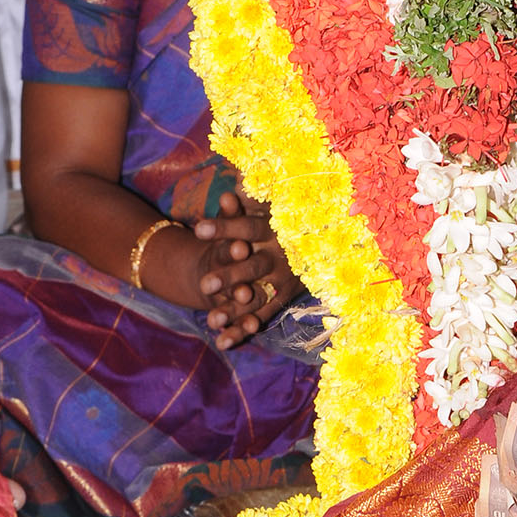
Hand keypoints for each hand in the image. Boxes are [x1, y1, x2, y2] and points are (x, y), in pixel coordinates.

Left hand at [193, 189, 297, 349]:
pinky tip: (222, 341)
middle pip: (253, 266)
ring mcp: (283, 280)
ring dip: (234, 309)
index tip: (197, 227)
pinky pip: (262, 316)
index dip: (224, 227)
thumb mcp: (270, 202)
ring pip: (257, 295)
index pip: (249, 227)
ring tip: (210, 321)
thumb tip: (235, 176)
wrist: (320, 240)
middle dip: (229, 277)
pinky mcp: (282, 298)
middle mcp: (282, 255)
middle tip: (203, 285)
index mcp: (275, 228)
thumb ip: (252, 192)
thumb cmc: (282, 215)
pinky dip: (243, 329)